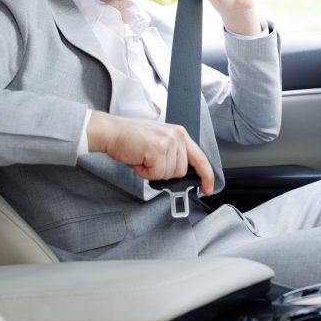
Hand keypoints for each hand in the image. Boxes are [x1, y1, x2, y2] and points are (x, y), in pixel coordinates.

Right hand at [86, 110, 214, 195]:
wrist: (111, 132)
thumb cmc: (131, 138)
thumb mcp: (159, 141)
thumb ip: (173, 154)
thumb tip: (179, 173)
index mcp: (180, 134)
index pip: (200, 158)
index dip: (206, 176)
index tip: (208, 189)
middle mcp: (177, 136)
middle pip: (181, 171)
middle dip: (164, 172)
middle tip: (149, 161)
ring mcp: (168, 142)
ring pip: (169, 174)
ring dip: (153, 172)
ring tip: (143, 158)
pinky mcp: (158, 149)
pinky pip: (156, 174)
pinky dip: (145, 173)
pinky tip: (138, 160)